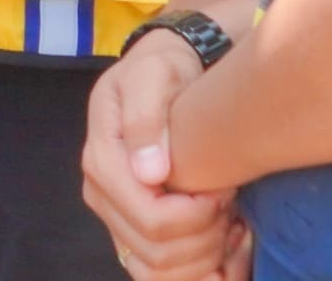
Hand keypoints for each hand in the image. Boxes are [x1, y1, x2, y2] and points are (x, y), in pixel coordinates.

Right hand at [82, 34, 237, 280]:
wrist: (163, 73)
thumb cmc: (162, 71)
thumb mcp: (154, 75)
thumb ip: (146, 119)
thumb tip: (149, 174)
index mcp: (102, 159)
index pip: (152, 218)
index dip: (197, 216)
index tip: (223, 188)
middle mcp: (101, 194)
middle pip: (157, 251)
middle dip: (206, 238)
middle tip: (230, 204)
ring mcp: (114, 215)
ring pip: (159, 271)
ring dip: (205, 258)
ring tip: (230, 222)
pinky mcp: (131, 228)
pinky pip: (160, 274)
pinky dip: (198, 270)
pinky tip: (223, 241)